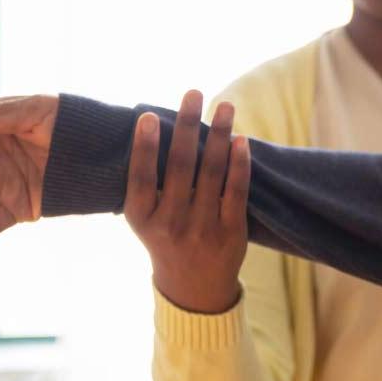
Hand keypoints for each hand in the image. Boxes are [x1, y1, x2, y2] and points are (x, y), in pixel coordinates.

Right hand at [125, 90, 251, 313]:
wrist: (194, 288)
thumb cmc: (165, 237)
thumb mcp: (145, 217)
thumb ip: (147, 182)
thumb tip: (155, 125)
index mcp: (142, 218)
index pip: (141, 178)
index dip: (144, 147)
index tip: (148, 116)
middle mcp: (170, 224)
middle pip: (180, 166)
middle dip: (187, 126)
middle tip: (194, 92)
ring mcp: (202, 229)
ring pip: (212, 173)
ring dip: (219, 135)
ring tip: (225, 106)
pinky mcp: (231, 232)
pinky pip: (236, 191)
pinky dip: (239, 163)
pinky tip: (240, 140)